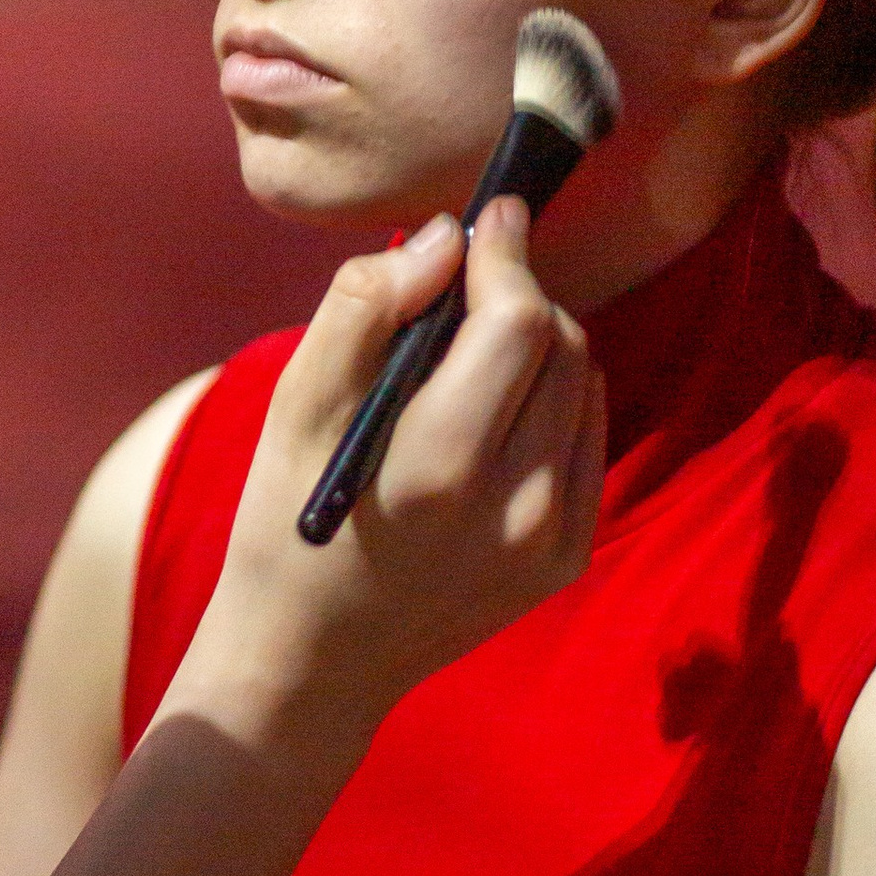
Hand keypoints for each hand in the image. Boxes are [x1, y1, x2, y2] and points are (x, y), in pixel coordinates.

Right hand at [190, 200, 604, 743]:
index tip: (487, 216)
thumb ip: (366, 307)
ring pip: (584, 383)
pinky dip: (554, 401)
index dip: (507, 253)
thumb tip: (445, 239)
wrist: (312, 659)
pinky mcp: (566, 560)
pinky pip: (587, 438)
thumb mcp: (295, 406)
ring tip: (469, 358)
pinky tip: (495, 412)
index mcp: (437, 467)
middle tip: (461, 292)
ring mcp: (549, 542)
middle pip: (562, 344)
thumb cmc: (288, 518)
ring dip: (540, 344)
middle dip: (517, 295)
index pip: (519, 322)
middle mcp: (513, 510)